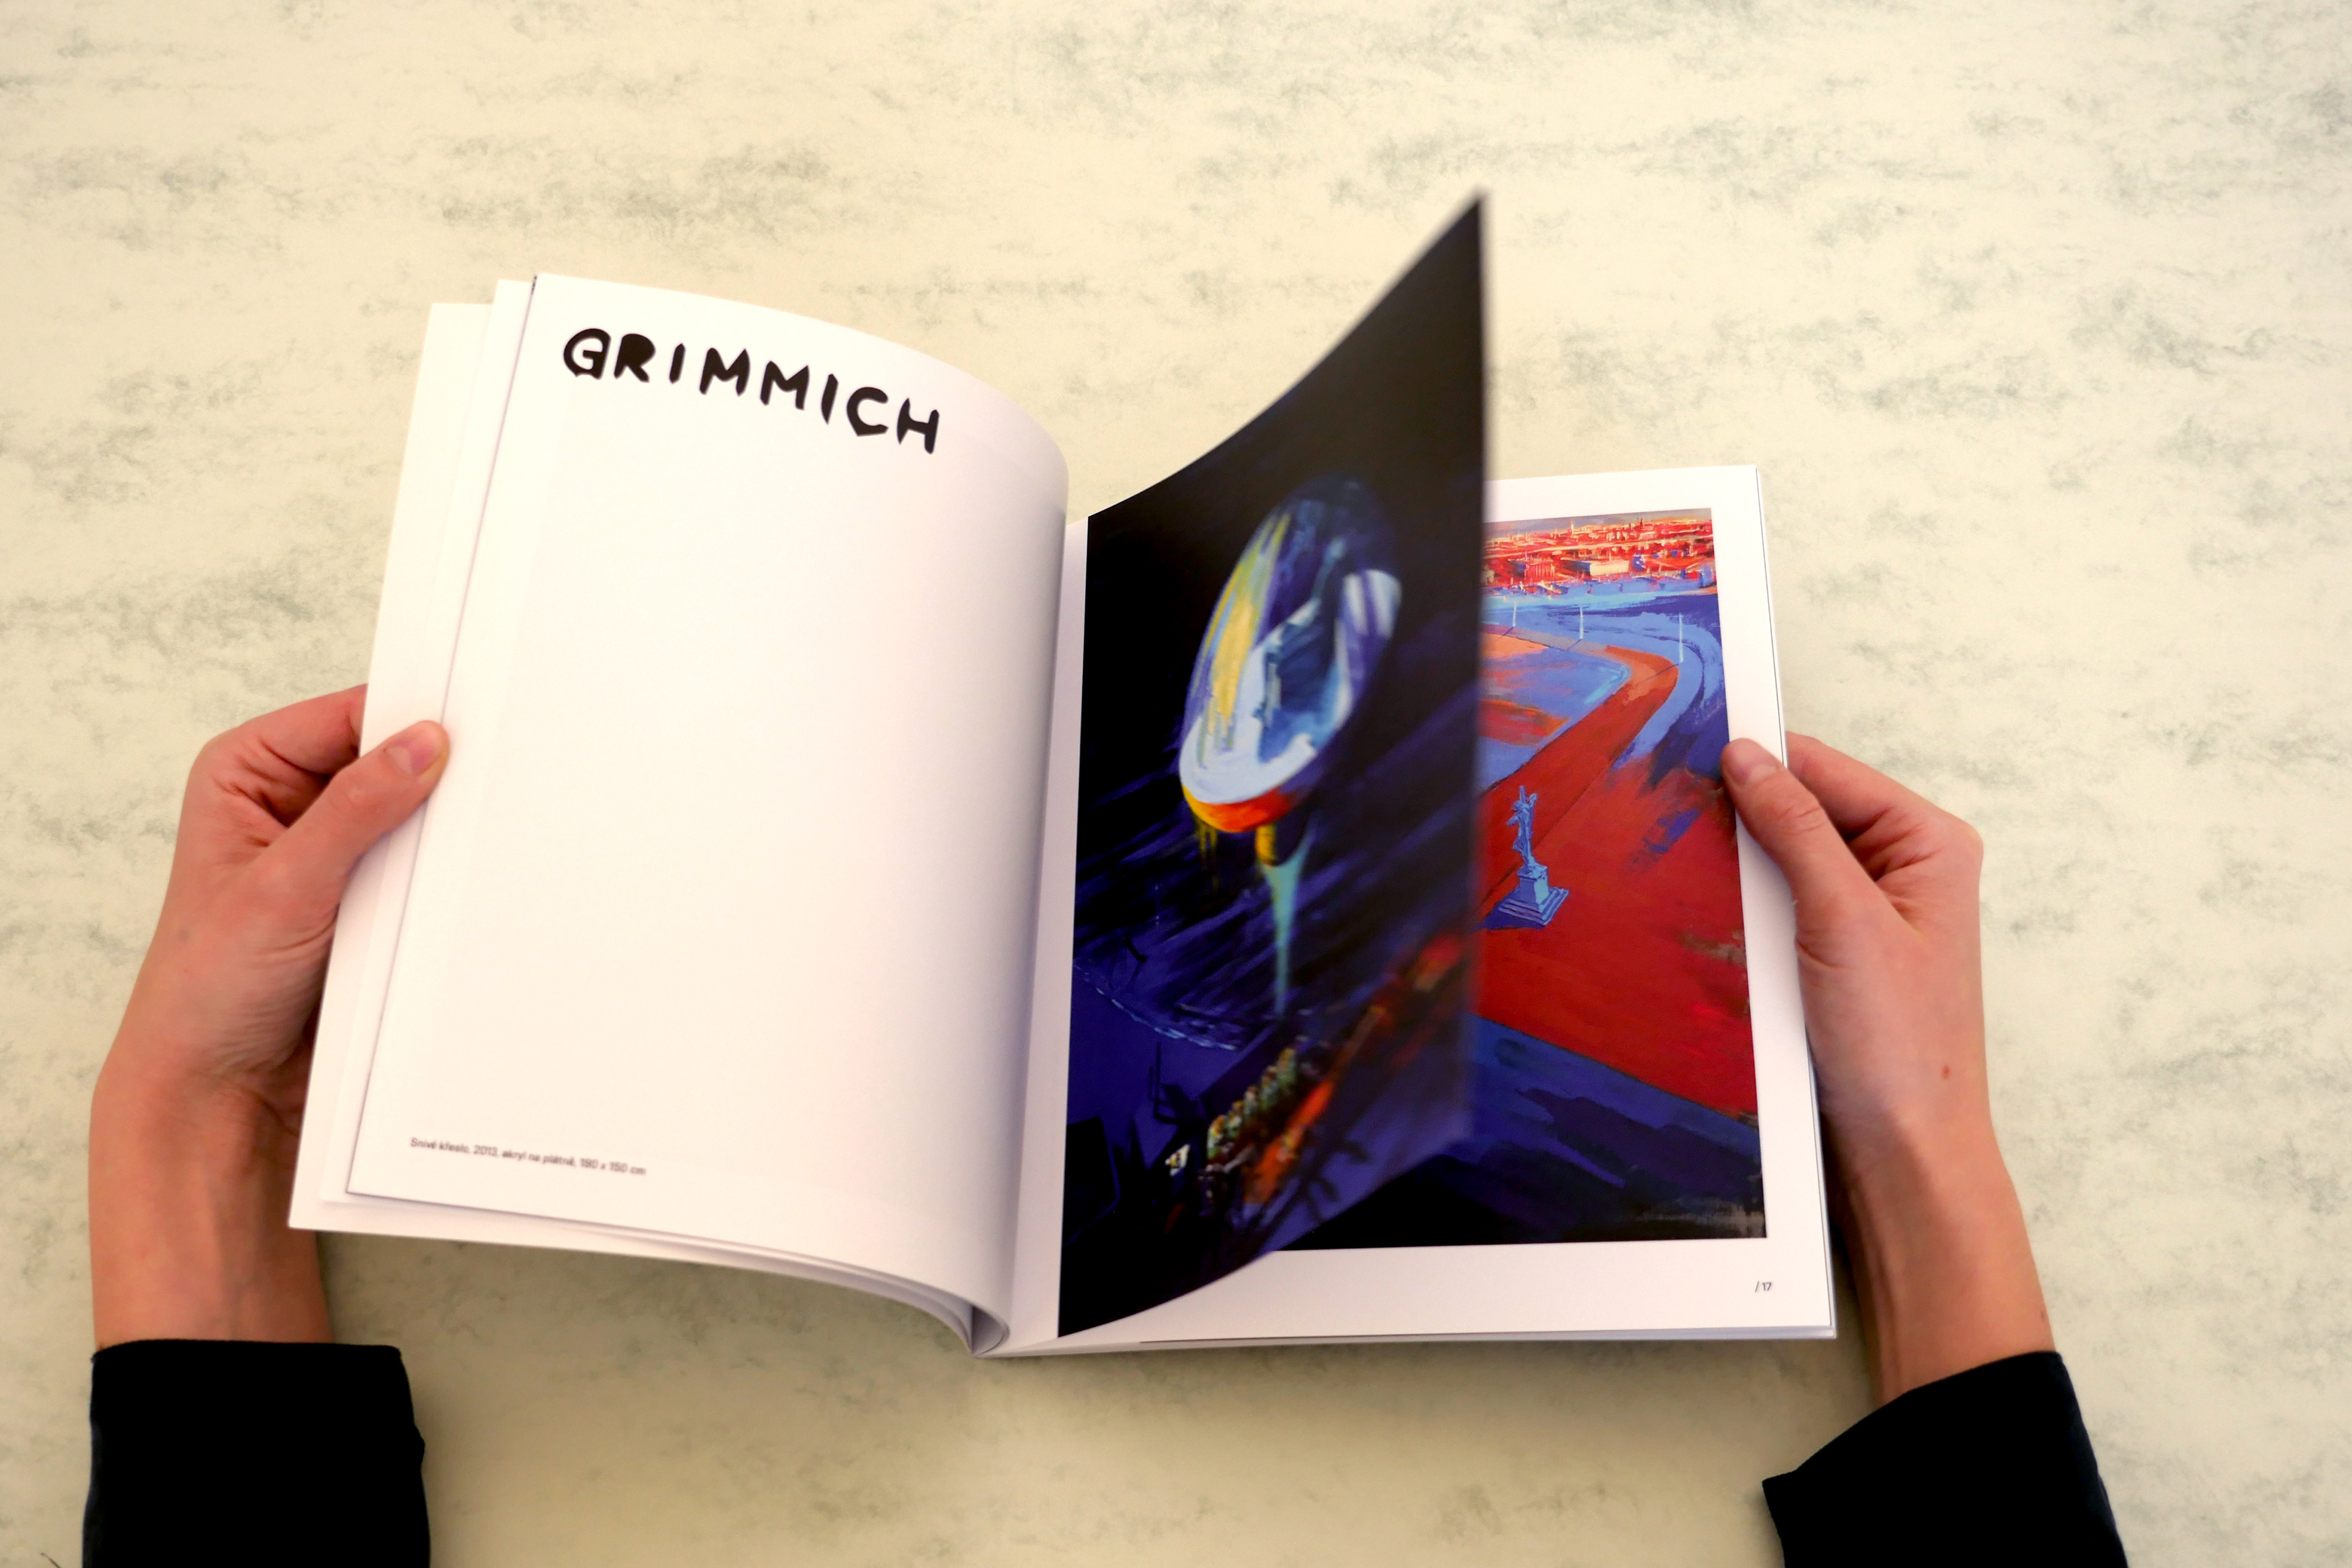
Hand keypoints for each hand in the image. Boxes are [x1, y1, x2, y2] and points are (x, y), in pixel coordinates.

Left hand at [90, 688, 447, 1346]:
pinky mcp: (369, 899)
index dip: (412, 714)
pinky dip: (445, 879)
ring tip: (472, 847)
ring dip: (441, 837)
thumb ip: (355, 810)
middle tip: (489, 783)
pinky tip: (464, 888)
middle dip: (434, 779)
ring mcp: (334, 851)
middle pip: (388, 760)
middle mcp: (290, 802)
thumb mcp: (284, 887)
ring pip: (414, 817)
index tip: (473, 720)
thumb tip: (423, 742)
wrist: (220, 1090)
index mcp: (247, 771)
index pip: (350, 714)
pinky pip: (424, 870)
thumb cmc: (208, 989)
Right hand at [1721, 734, 2051, 1401]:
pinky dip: (1743, 903)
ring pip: (1782, 856)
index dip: (1757, 759)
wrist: (1904, 1150)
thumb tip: (1747, 756)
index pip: (1826, 770)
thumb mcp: (1841, 919)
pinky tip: (1707, 911)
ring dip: (1737, 864)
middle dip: (1741, 813)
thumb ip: (1794, 828)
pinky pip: (1779, 901)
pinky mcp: (1837, 949)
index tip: (1682, 747)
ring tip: (1681, 864)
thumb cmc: (1898, 1044)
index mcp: (1929, 842)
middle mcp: (1905, 866)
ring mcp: (1870, 909)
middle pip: (1803, 807)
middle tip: (1667, 811)